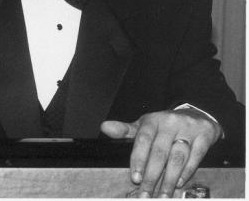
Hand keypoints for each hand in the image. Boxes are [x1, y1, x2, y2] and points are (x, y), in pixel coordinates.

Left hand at [101, 108, 221, 197]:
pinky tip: (178, 183)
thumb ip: (125, 130)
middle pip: (160, 152)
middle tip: (146, 193)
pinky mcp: (204, 136)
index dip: (138, 159)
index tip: (135, 178)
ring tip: (162, 194)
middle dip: (152, 176)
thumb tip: (104, 127)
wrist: (196, 115)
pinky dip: (187, 172)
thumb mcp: (144, 125)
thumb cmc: (164, 125)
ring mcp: (188, 129)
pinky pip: (196, 157)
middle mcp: (169, 123)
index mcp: (152, 120)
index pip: (143, 140)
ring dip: (169, 179)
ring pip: (177, 157)